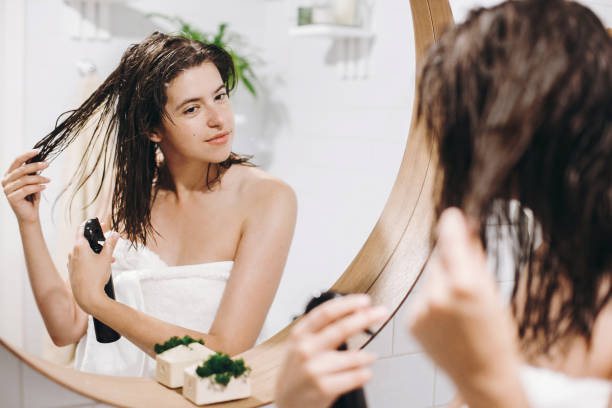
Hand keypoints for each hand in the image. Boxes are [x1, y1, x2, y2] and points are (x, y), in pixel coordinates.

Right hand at [2, 150, 49, 224]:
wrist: (29, 214)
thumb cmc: (31, 197)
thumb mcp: (32, 182)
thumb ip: (32, 172)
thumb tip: (40, 161)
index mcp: (9, 175)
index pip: (16, 161)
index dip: (26, 155)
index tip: (37, 151)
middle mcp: (6, 181)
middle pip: (21, 169)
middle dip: (35, 166)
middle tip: (47, 165)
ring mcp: (7, 190)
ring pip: (25, 180)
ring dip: (39, 178)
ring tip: (48, 180)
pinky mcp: (11, 198)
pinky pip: (26, 189)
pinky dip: (37, 187)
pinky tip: (44, 187)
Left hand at [68, 220, 118, 314]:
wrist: (87, 297)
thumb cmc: (95, 277)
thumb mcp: (106, 258)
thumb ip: (111, 244)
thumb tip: (115, 234)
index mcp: (79, 247)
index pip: (82, 229)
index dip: (92, 224)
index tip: (102, 225)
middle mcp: (73, 253)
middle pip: (85, 241)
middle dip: (99, 241)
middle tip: (109, 240)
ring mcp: (71, 263)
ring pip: (85, 252)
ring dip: (96, 252)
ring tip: (110, 258)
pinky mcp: (73, 271)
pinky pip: (82, 261)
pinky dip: (91, 260)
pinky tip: (101, 266)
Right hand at [275, 294, 388, 407]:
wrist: (287, 401)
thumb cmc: (298, 371)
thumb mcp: (302, 345)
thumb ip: (323, 329)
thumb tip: (354, 312)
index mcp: (300, 334)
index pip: (325, 313)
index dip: (347, 304)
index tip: (364, 301)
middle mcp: (305, 349)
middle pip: (341, 329)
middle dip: (365, 318)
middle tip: (381, 312)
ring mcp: (314, 369)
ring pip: (352, 357)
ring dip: (367, 356)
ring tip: (371, 357)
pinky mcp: (323, 388)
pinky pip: (354, 377)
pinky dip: (364, 374)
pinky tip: (365, 373)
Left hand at [406, 208, 522, 405]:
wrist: (482, 374)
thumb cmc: (496, 335)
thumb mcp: (493, 292)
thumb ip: (475, 258)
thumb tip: (467, 229)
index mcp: (465, 285)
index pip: (451, 240)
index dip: (451, 225)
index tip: (451, 215)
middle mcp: (438, 294)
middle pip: (440, 260)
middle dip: (451, 262)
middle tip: (466, 280)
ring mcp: (422, 309)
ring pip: (430, 279)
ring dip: (441, 283)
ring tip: (458, 308)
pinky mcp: (411, 321)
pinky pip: (421, 298)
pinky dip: (431, 302)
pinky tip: (446, 320)